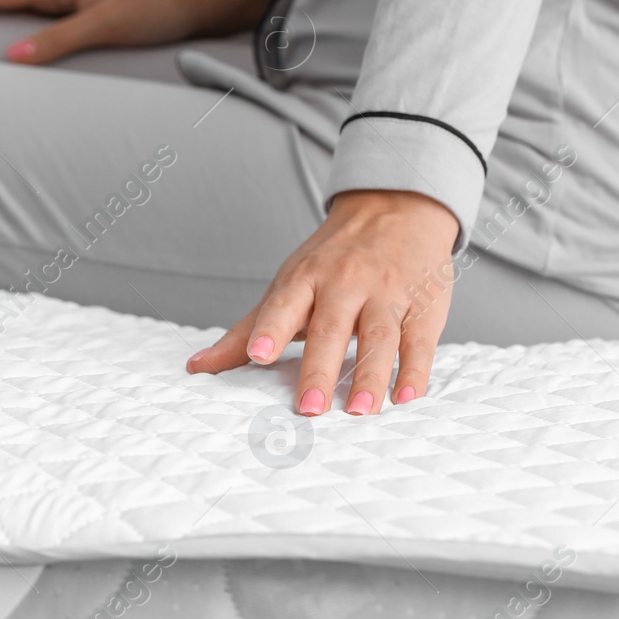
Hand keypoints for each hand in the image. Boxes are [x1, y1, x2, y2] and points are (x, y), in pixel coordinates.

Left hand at [187, 190, 459, 415]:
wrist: (397, 206)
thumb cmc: (333, 258)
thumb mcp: (288, 284)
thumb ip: (245, 331)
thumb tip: (195, 367)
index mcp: (307, 277)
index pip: (285, 304)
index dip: (270, 329)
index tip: (257, 355)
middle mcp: (346, 283)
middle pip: (332, 327)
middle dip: (320, 367)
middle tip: (309, 407)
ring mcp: (387, 294)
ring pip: (379, 336)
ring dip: (370, 376)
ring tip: (359, 412)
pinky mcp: (422, 306)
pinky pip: (419, 341)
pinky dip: (414, 370)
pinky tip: (406, 397)